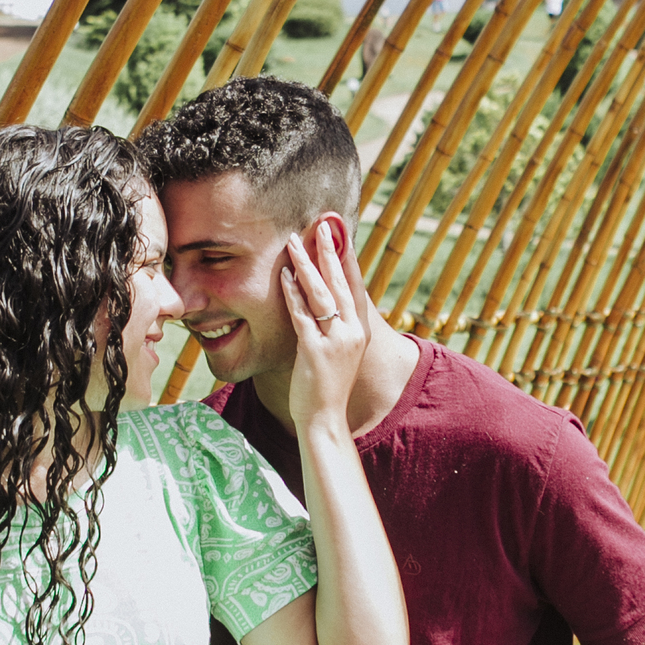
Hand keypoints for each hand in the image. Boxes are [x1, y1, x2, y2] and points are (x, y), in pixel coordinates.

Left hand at [281, 221, 369, 429]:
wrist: (326, 419)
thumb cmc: (327, 387)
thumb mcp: (338, 353)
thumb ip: (334, 327)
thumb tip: (323, 304)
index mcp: (360, 331)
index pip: (355, 286)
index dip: (348, 259)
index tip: (340, 235)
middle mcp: (353, 332)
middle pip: (340, 283)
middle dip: (330, 251)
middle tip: (322, 225)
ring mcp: (336, 342)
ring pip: (321, 294)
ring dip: (306, 265)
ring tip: (294, 242)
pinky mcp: (316, 352)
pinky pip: (303, 315)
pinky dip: (293, 294)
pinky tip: (284, 276)